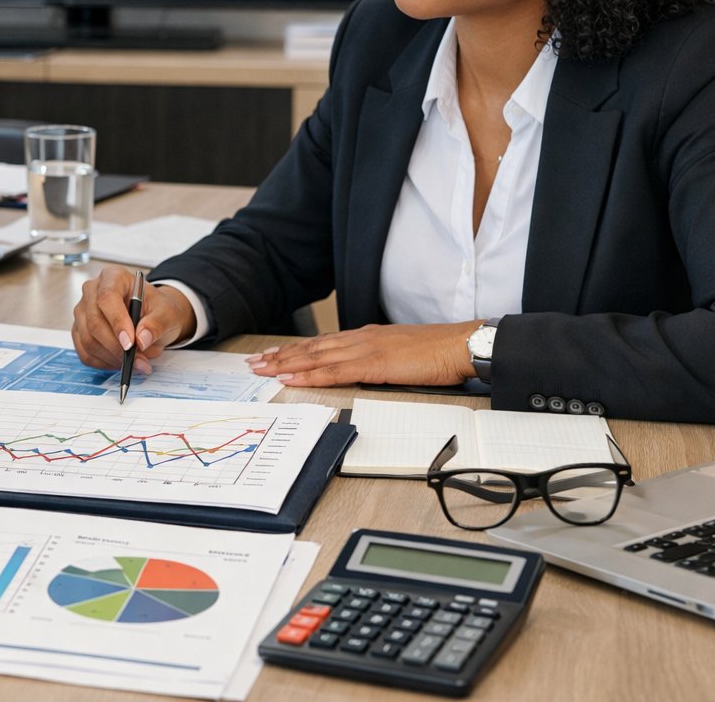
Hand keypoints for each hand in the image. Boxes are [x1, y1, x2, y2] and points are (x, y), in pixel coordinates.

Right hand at [71, 265, 197, 373]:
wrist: (152, 317)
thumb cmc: (157, 309)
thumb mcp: (166, 313)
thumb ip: (156, 324)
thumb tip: (142, 340)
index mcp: (113, 277)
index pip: (107, 297)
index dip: (117, 322)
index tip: (130, 343)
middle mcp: (92, 291)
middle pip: (94, 322)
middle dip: (117, 347)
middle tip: (138, 360)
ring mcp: (82, 312)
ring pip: (89, 340)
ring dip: (112, 357)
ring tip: (135, 362)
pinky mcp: (79, 331)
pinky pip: (85, 353)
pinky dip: (104, 363)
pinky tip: (120, 362)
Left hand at [246, 322, 475, 386]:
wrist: (459, 344)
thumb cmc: (438, 352)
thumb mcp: (401, 352)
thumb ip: (379, 358)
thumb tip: (366, 369)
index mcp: (367, 336)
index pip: (322, 343)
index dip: (295, 349)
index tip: (273, 354)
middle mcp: (360, 338)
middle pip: (311, 348)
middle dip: (280, 355)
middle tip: (254, 362)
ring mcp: (364, 349)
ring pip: (315, 357)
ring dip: (285, 364)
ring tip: (262, 370)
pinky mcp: (373, 364)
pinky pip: (333, 371)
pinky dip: (308, 374)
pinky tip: (291, 378)